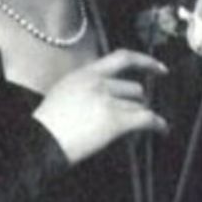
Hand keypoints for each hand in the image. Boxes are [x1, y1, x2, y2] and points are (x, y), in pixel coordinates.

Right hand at [33, 49, 168, 164]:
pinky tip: (161, 129)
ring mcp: (106, 100)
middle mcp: (97, 82)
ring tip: (140, 127)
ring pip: (138, 105)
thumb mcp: (63, 92)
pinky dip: (157, 125)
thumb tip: (107, 94)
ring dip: (139, 117)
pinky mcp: (114, 121)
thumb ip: (85, 87)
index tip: (159, 68)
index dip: (145, 61)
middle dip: (136, 103)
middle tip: (134, 114)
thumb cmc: (47, 126)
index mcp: (84, 73)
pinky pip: (145, 119)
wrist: (40, 143)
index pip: (122, 58)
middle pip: (133, 88)